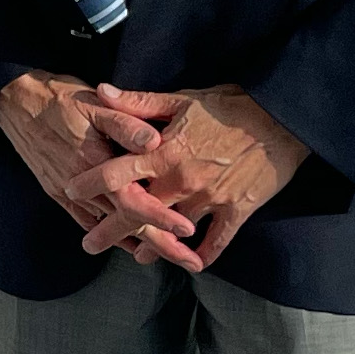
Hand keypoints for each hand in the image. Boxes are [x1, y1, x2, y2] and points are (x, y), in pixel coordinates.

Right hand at [0, 70, 193, 253]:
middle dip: (160, 245)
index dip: (161, 218)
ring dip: (141, 244)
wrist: (16, 102)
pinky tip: (130, 243)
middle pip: (126, 224)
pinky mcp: (58, 193)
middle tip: (189, 261)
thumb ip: (126, 124)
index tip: (187, 231)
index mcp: (96, 163)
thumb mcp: (96, 105)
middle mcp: (82, 186)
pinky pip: (88, 222)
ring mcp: (67, 192)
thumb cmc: (58, 99)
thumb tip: (155, 140)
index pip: (134, 201)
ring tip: (169, 257)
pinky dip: (111, 235)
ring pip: (109, 227)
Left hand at [73, 83, 310, 270]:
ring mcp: (210, 198)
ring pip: (172, 231)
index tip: (71, 191)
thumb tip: (100, 91)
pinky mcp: (237, 211)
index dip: (90, 183)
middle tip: (89, 245)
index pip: (116, 172)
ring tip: (136, 257)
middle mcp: (183, 180)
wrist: (283, 118)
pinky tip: (190, 262)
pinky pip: (216, 242)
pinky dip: (201, 254)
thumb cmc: (230, 105)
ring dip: (152, 247)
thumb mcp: (182, 99)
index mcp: (165, 152)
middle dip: (110, 230)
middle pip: (137, 212)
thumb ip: (138, 102)